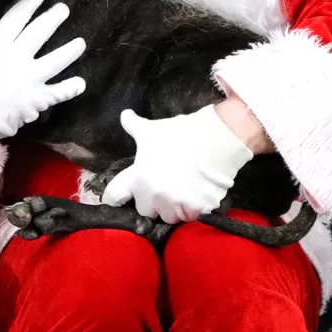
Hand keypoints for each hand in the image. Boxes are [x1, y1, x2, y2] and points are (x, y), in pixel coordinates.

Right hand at [0, 0, 85, 150]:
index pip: (16, 18)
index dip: (29, 4)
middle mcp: (16, 58)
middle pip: (39, 33)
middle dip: (53, 18)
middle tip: (64, 8)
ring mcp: (29, 78)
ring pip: (55, 61)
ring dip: (70, 51)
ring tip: (81, 43)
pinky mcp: (36, 98)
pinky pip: (57, 92)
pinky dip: (70, 88)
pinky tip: (81, 83)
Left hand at [101, 105, 253, 223]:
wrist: (216, 138)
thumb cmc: (181, 133)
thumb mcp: (152, 129)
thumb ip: (134, 126)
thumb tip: (125, 114)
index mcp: (139, 176)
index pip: (115, 196)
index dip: (115, 197)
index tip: (120, 197)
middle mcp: (154, 194)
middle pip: (145, 209)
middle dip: (152, 201)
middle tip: (163, 186)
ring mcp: (176, 204)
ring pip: (168, 216)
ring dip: (172, 208)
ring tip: (182, 191)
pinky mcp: (197, 209)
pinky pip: (190, 217)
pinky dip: (193, 209)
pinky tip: (197, 193)